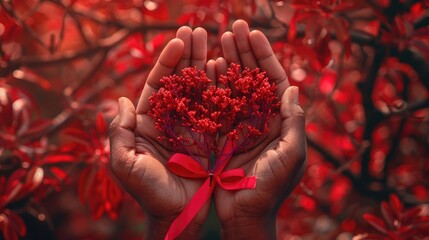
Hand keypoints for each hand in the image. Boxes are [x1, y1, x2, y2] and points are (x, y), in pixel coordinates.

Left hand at [109, 26, 209, 239]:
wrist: (178, 215)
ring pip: (201, 90)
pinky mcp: (212, 137)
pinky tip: (228, 70)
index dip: (167, 61)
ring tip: (216, 41)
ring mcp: (194, 126)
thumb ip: (120, 131)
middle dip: (189, 55)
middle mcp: (172, 119)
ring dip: (207, 65)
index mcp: (150, 122)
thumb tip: (121, 99)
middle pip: (180, 81)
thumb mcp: (125, 163)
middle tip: (199, 30)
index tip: (179, 39)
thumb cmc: (149, 193)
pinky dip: (223, 89)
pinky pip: (218, 109)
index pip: (158, 84)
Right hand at [213, 20, 306, 238]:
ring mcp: (237, 124)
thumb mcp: (291, 155)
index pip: (273, 80)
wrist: (245, 215)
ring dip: (226, 61)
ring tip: (218, 38)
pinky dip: (211, 85)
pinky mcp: (218, 133)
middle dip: (244, 51)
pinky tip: (206, 66)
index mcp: (279, 121)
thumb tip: (293, 88)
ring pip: (232, 86)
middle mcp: (258, 118)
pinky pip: (214, 105)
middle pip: (251, 77)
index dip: (264, 56)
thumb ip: (293, 122)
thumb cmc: (271, 189)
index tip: (253, 33)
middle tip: (233, 27)